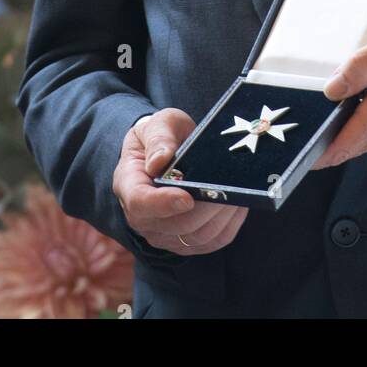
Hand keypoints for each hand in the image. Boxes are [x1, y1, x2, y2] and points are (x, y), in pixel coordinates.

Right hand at [113, 109, 248, 254]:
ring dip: (221, 216)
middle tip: (228, 187)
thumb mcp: (160, 123)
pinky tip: (238, 203)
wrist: (169, 152)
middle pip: (175, 225)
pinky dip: (230, 224)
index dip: (164, 203)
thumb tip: (160, 161)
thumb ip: (159, 138)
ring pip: (197, 236)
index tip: (188, 198)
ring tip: (237, 191)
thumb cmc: (164, 135)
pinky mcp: (185, 243)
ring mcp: (163, 235)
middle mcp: (141, 217)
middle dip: (206, 207)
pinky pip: (212, 241)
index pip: (140, 203)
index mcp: (128, 184)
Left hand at [310, 18, 366, 168]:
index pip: (338, 148)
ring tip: (314, 110)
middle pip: (341, 148)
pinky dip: (350, 124)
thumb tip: (330, 89)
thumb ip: (361, 67)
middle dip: (317, 137)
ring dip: (333, 130)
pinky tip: (343, 104)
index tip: (292, 144)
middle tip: (295, 119)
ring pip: (353, 141)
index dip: (311, 151)